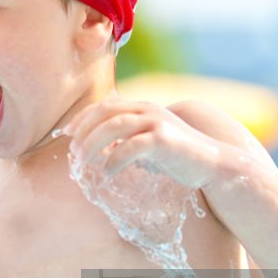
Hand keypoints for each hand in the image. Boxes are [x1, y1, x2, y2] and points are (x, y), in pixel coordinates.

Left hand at [63, 98, 224, 188]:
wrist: (211, 164)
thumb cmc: (175, 156)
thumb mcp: (145, 144)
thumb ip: (123, 142)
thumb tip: (95, 150)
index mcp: (141, 107)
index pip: (103, 106)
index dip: (81, 118)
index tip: (66, 134)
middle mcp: (147, 109)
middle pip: (105, 112)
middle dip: (84, 131)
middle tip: (74, 151)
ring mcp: (156, 122)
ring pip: (114, 125)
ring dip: (94, 143)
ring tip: (85, 161)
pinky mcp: (164, 139)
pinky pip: (132, 146)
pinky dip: (115, 159)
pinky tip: (108, 172)